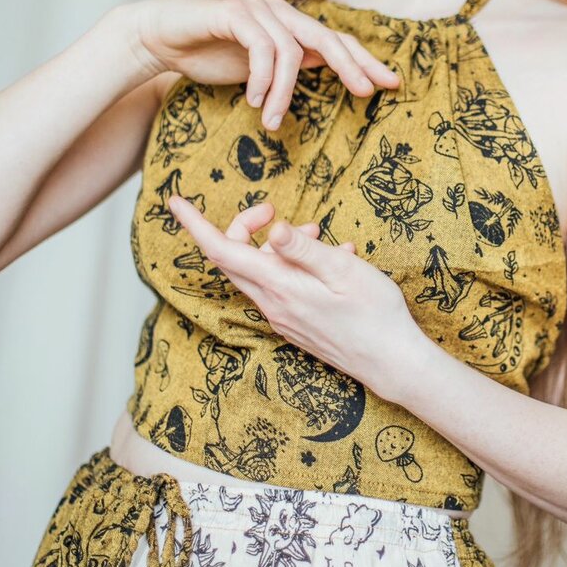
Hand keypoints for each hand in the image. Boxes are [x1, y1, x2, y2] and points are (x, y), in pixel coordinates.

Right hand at [128, 0, 400, 128]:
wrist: (163, 38)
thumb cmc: (210, 54)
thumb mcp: (259, 68)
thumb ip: (291, 67)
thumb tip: (325, 74)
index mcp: (291, 27)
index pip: (336, 42)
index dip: (364, 62)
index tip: (390, 85)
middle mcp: (281, 13)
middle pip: (327, 38)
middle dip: (351, 66)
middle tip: (365, 92)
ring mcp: (259, 10)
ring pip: (291, 51)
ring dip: (283, 93)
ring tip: (271, 121)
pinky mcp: (235, 14)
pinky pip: (262, 47)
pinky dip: (262, 78)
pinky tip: (253, 100)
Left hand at [167, 195, 421, 393]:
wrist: (392, 363)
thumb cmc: (375, 314)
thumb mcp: (343, 271)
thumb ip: (303, 249)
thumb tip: (270, 231)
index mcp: (280, 288)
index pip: (222, 251)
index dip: (196, 225)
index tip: (174, 203)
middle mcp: (273, 305)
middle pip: (235, 259)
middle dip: (244, 227)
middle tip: (274, 210)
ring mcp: (283, 318)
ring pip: (261, 271)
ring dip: (279, 247)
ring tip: (320, 234)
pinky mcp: (295, 325)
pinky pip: (281, 286)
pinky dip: (295, 266)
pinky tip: (333, 259)